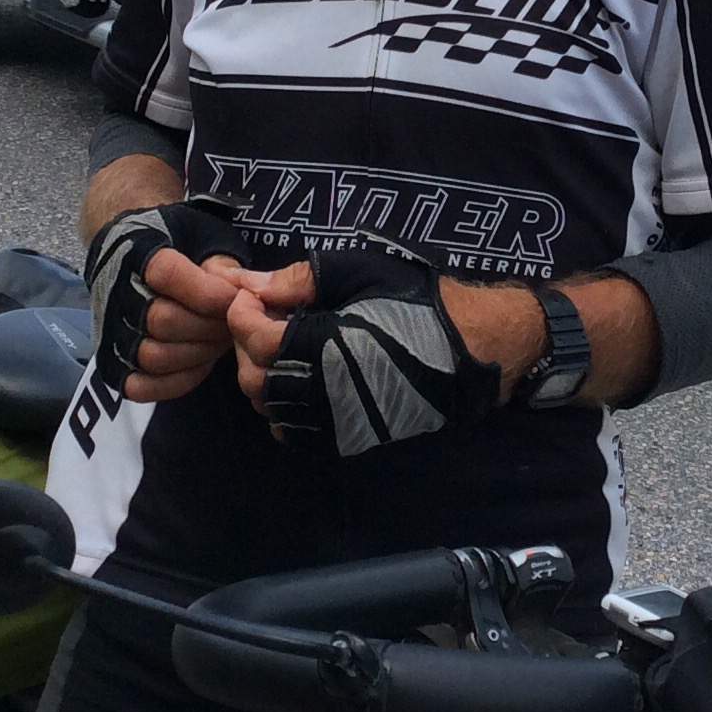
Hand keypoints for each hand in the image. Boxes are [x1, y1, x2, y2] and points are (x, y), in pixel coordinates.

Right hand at [85, 201, 254, 402]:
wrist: (127, 254)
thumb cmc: (175, 243)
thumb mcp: (203, 235)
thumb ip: (221, 260)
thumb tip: (236, 290)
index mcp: (135, 251)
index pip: (166, 274)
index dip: (208, 292)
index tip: (235, 298)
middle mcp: (114, 293)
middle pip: (165, 321)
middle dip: (210, 326)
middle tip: (232, 322)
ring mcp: (110, 332)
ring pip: (155, 356)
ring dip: (198, 354)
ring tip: (218, 341)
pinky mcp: (111, 364)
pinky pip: (141, 386)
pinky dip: (176, 381)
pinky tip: (198, 363)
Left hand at [225, 246, 504, 455]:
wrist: (470, 349)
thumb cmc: (416, 302)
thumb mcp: (357, 273)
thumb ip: (297, 281)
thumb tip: (248, 283)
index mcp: (321, 347)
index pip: (253, 338)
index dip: (241, 313)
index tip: (248, 295)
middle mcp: (321, 392)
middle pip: (253, 380)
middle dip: (246, 347)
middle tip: (261, 318)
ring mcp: (334, 421)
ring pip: (269, 410)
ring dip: (262, 378)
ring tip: (278, 348)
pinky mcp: (347, 438)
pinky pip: (294, 433)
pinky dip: (282, 410)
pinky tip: (296, 382)